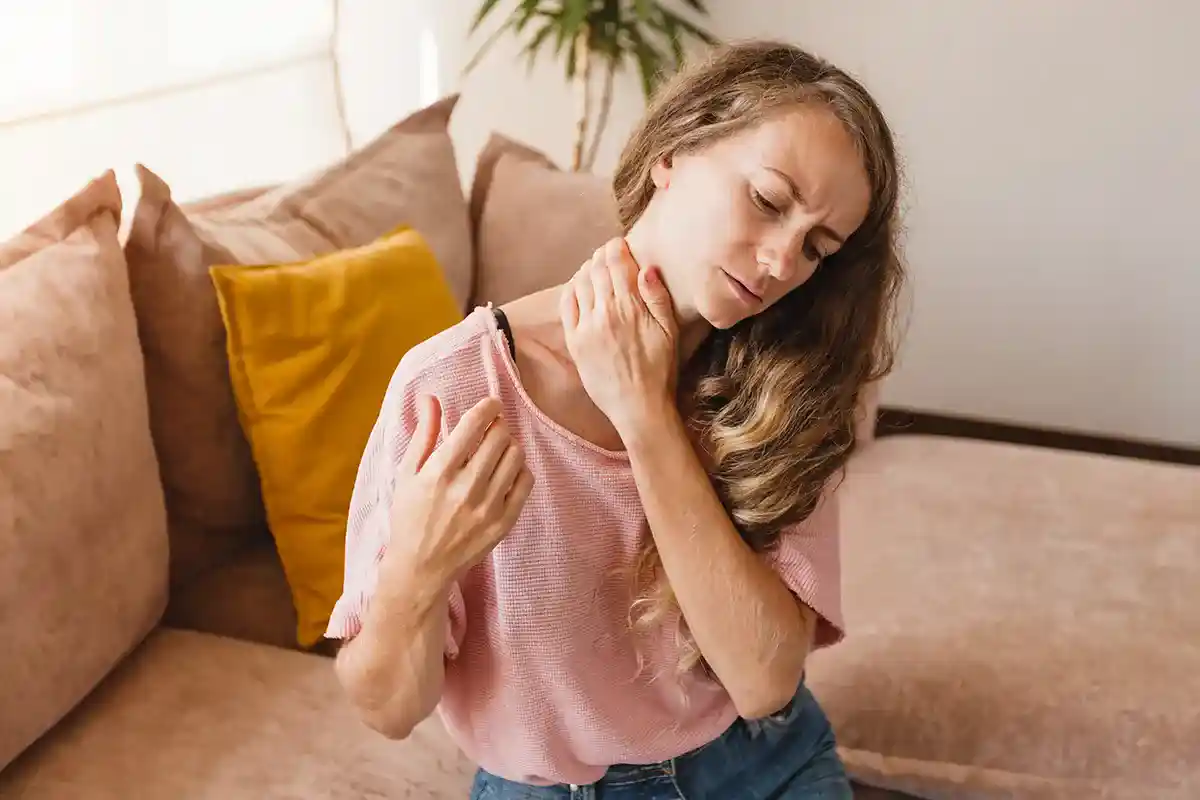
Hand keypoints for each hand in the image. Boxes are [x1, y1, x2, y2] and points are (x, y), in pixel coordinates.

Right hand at [383, 395, 533, 586]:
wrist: (421, 568)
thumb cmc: (410, 516)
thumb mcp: (407, 474)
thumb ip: (423, 434)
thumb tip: (430, 397)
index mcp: (439, 472)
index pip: (474, 424)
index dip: (487, 407)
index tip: (490, 405)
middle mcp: (466, 488)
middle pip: (500, 436)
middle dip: (497, 425)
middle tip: (491, 429)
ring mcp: (488, 507)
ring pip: (516, 456)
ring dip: (509, 445)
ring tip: (497, 450)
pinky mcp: (504, 523)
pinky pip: (526, 482)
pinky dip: (519, 469)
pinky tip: (505, 472)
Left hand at [559, 237, 679, 435]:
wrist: (638, 407)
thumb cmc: (660, 370)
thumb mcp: (670, 332)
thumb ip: (657, 297)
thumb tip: (646, 268)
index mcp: (630, 306)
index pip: (616, 262)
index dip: (616, 247)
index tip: (619, 244)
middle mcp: (605, 312)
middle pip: (596, 269)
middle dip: (601, 256)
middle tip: (606, 254)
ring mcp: (586, 326)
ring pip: (580, 283)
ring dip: (586, 270)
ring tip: (594, 269)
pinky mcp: (574, 341)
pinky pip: (567, 305)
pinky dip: (571, 289)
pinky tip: (579, 288)